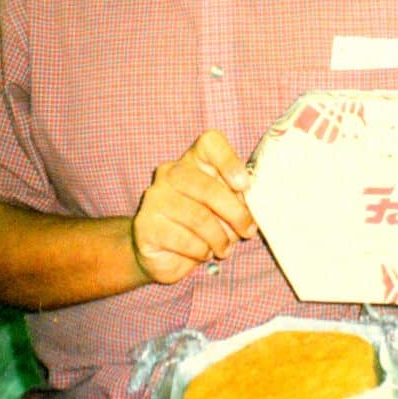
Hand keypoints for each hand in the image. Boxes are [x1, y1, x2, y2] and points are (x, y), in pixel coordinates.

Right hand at [132, 130, 256, 283]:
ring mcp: (154, 198)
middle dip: (234, 213)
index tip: (244, 185)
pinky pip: (182, 239)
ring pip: (197, 216)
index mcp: (193, 161)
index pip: (210, 143)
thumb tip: (252, 207)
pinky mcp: (145, 225)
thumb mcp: (225, 210)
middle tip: (247, 231)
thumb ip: (237, 201)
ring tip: (224, 249)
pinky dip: (201, 250)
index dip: (229, 160)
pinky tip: (203, 253)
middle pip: (207, 186)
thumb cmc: (202, 227)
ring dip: (219, 238)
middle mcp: (170, 173)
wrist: (164, 255)